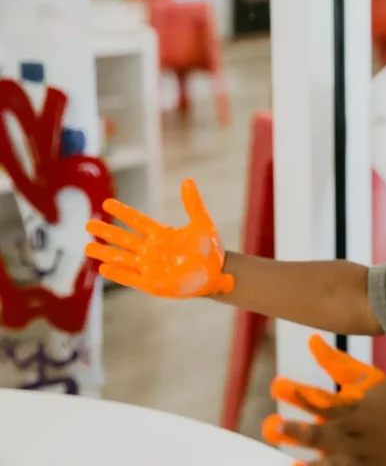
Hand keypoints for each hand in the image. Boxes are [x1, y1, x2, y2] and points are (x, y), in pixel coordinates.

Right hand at [84, 179, 233, 297]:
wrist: (218, 274)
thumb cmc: (210, 249)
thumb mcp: (203, 225)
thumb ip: (194, 205)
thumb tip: (188, 181)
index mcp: (162, 234)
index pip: (138, 221)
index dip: (123, 212)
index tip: (107, 202)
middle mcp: (152, 249)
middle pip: (124, 239)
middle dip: (107, 232)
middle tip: (88, 224)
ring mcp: (151, 267)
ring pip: (123, 258)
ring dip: (106, 253)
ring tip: (87, 247)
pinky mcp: (152, 284)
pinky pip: (131, 278)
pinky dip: (118, 273)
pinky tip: (102, 269)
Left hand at [262, 335, 385, 465]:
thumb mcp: (368, 380)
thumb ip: (336, 364)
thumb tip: (310, 340)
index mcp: (350, 410)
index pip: (322, 400)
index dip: (300, 393)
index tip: (277, 385)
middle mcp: (353, 436)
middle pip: (324, 433)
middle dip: (298, 430)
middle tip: (271, 426)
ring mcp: (361, 462)